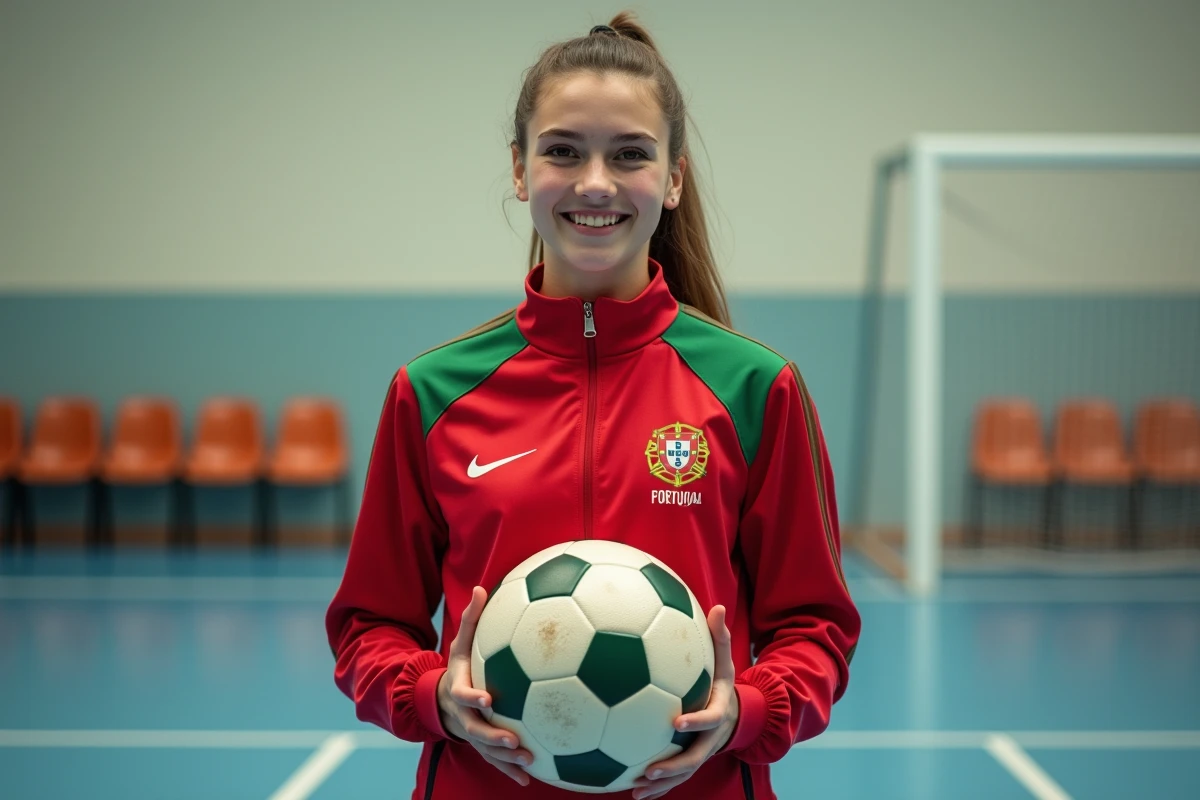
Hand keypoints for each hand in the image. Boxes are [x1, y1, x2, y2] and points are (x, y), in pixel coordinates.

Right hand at [437, 585, 534, 785]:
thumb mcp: (461, 643)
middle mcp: (464, 715)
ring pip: (486, 750)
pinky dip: (509, 771)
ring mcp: (472, 733)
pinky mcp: (482, 745)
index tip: (488, 698)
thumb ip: (470, 618)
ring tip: (528, 762)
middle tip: (512, 740)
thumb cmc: (461, 666)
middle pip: (475, 730)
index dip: (473, 698)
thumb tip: (480, 587)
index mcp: (459, 689)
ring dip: (504, 759)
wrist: (444, 698)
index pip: (463, 695)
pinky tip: (530, 779)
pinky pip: (496, 761)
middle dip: (492, 736)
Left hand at [632, 605, 738, 799]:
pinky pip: (674, 778)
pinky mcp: (689, 761)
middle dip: (673, 767)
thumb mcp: (725, 660)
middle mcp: (710, 738)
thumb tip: (719, 606)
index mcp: (718, 713)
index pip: (709, 719)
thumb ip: (720, 637)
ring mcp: (700, 753)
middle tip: (648, 770)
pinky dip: (657, 788)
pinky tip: (632, 792)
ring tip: (636, 790)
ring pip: (683, 774)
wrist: (737, 715)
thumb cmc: (722, 682)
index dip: (695, 722)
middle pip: (694, 758)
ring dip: (662, 785)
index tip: (676, 722)